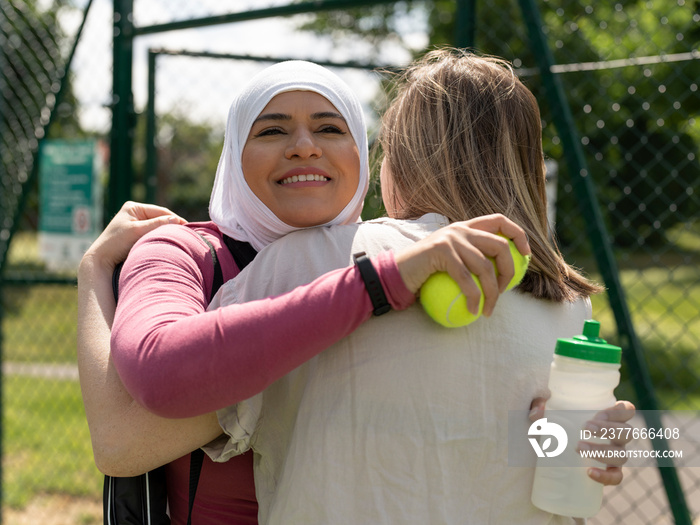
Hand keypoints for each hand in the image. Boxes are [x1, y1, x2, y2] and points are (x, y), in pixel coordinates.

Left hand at [82, 201, 185, 270]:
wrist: (101, 259)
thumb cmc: (116, 243)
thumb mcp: (138, 231)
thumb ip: (157, 224)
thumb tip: (177, 220)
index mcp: (133, 207)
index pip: (161, 211)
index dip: (174, 219)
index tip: (187, 227)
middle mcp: (134, 213)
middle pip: (160, 218)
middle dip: (171, 226)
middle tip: (186, 234)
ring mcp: (135, 224)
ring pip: (157, 227)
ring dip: (166, 232)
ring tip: (179, 238)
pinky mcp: (135, 235)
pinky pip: (152, 234)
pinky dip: (160, 237)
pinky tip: (167, 242)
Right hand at [394, 214, 529, 316]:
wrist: (397, 273)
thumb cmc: (425, 274)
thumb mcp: (451, 261)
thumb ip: (471, 260)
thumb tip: (501, 276)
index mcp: (466, 227)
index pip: (500, 220)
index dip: (519, 235)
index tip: (526, 255)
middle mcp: (460, 229)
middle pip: (500, 245)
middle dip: (508, 272)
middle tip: (503, 292)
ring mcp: (451, 238)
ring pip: (485, 266)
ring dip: (491, 293)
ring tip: (488, 310)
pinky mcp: (441, 251)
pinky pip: (466, 278)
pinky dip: (473, 297)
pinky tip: (473, 310)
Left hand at [529, 397, 635, 485]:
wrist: (556, 452)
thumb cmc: (559, 425)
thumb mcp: (550, 415)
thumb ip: (541, 408)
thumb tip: (535, 413)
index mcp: (608, 418)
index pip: (626, 410)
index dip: (617, 412)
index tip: (597, 414)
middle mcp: (617, 437)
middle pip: (626, 432)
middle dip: (608, 429)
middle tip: (585, 429)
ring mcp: (615, 455)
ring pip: (622, 455)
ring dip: (603, 451)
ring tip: (579, 448)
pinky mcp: (609, 473)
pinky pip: (616, 477)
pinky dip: (605, 476)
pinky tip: (589, 473)